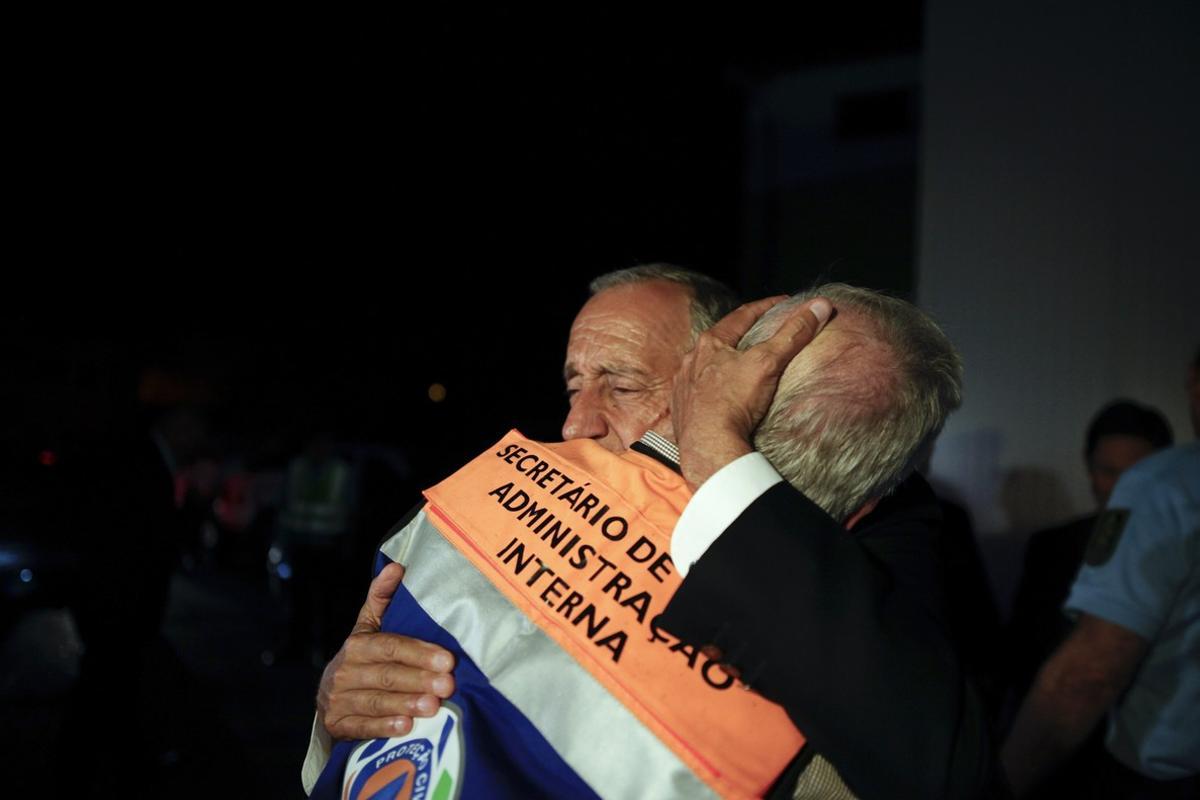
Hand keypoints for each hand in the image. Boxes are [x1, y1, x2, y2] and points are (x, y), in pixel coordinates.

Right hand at [317, 562, 455, 739]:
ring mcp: (338, 700)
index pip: (391, 647)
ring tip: (434, 707)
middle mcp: (344, 671)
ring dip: (406, 703)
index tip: (448, 660)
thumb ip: (381, 599)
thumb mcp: (368, 627)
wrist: (329, 695)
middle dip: (419, 679)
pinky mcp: (337, 725)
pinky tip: (406, 726)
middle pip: (386, 675)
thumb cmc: (362, 658)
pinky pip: (362, 727)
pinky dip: (383, 727)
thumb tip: (396, 566)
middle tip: (448, 685)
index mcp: (357, 644)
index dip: (419, 652)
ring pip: (376, 701)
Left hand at [671, 296, 832, 488]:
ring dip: (722, 362)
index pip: (742, 315)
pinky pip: (697, 391)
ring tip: (740, 365)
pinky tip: (719, 394)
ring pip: (705, 365)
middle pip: (721, 340)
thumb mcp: (769, 362)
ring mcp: (684, 385)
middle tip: (761, 332)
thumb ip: (793, 333)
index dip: (766, 307)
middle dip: (741, 335)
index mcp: (710, 343)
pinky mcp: (682, 409)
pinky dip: (710, 388)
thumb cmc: (734, 402)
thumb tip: (819, 306)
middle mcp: (691, 360)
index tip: (784, 303)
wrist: (708, 446)